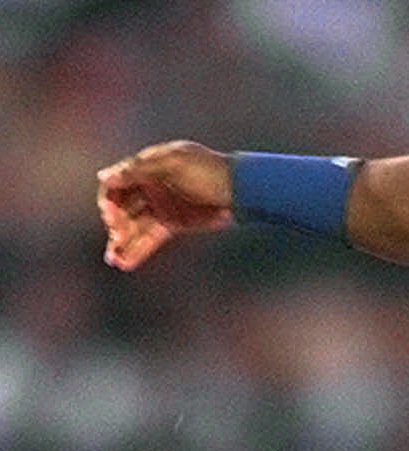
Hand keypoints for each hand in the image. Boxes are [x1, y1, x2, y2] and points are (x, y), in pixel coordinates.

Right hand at [97, 142, 232, 270]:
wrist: (240, 189)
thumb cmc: (208, 168)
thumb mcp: (172, 163)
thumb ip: (139, 170)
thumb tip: (104, 177)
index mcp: (146, 168)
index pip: (116, 184)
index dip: (110, 200)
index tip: (110, 216)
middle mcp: (149, 187)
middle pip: (123, 208)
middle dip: (116, 224)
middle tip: (116, 238)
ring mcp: (160, 207)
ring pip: (134, 227)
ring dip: (122, 243)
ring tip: (114, 259)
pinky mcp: (172, 224)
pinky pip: (150, 239)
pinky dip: (138, 251)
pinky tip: (125, 262)